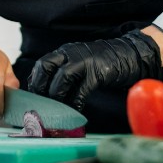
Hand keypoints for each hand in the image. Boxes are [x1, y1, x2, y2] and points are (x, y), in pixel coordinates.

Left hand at [27, 29, 160, 110]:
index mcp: (65, 52)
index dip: (35, 81)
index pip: (42, 64)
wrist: (129, 55)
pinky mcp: (98, 73)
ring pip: (62, 78)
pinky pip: (81, 90)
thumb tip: (48, 94)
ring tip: (57, 110)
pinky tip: (75, 111)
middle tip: (41, 104)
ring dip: (57, 97)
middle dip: (40, 87)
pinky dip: (75, 103)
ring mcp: (84, 62)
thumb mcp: (79, 62)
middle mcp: (71, 53)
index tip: (33, 97)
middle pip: (46, 67)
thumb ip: (64, 72)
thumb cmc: (101, 63)